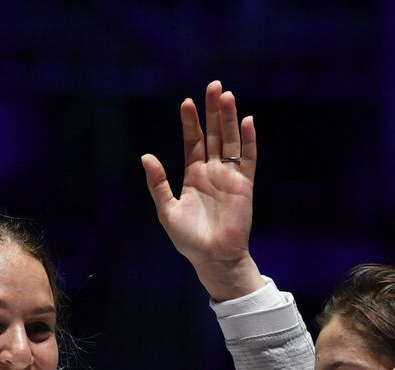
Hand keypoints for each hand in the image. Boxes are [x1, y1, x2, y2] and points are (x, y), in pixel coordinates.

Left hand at [143, 80, 264, 302]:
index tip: (187, 102)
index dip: (191, 122)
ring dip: (230, 119)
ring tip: (227, 96)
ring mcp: (230, 177)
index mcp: (193, 175)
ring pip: (231, 141)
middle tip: (214, 85)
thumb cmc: (188, 240)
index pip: (193, 142)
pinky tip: (247, 121)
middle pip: (214, 134)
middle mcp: (213, 172)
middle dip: (213, 111)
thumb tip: (146, 156)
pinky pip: (248, 159)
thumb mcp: (167, 210)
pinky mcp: (244, 186)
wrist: (213, 258)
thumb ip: (157, 183)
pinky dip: (249, 140)